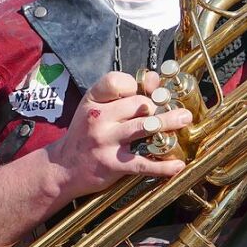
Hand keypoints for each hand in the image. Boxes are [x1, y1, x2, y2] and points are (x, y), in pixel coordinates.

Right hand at [45, 71, 191, 199]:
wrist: (62, 169)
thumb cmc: (85, 134)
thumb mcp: (96, 109)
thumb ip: (121, 94)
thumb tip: (154, 78)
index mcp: (92, 101)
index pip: (116, 81)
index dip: (135, 84)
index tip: (148, 90)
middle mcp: (97, 119)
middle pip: (138, 104)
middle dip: (159, 105)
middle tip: (174, 109)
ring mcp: (105, 141)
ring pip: (145, 126)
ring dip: (169, 122)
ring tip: (184, 119)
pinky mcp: (112, 165)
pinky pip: (143, 163)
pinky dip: (163, 165)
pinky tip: (178, 164)